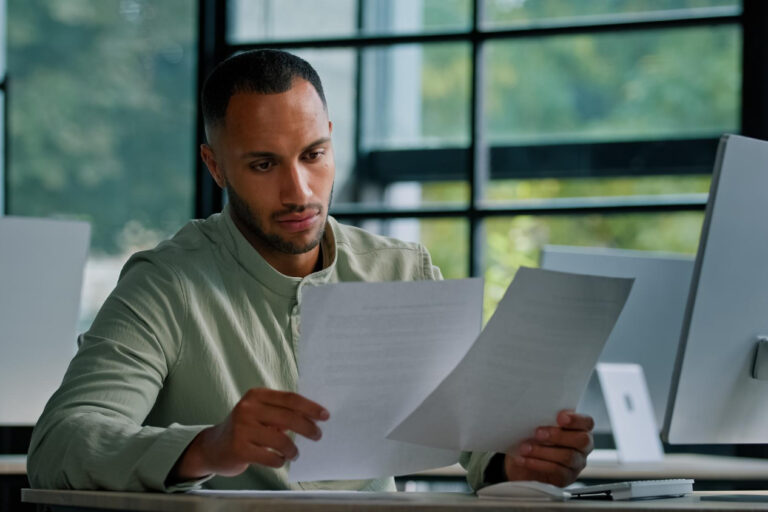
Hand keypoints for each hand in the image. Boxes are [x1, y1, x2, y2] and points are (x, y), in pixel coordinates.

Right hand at [170, 388, 328, 481]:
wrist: (214, 447)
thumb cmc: (245, 428)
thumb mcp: (260, 414)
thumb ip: (282, 412)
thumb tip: (314, 417)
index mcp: (256, 395)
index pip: (290, 399)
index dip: (310, 407)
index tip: (325, 416)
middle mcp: (247, 408)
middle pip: (288, 417)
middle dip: (308, 428)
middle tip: (318, 436)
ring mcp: (241, 428)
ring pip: (281, 440)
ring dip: (293, 450)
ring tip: (294, 454)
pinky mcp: (239, 449)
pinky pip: (270, 457)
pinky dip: (279, 460)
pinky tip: (280, 460)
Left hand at [503, 410, 593, 486]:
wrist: (522, 459)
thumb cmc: (535, 437)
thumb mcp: (540, 424)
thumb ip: (545, 418)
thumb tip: (533, 410)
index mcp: (580, 429)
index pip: (587, 422)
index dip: (576, 420)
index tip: (559, 417)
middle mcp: (583, 447)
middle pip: (582, 440)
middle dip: (558, 436)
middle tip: (537, 433)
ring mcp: (577, 464)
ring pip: (568, 457)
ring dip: (543, 451)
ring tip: (525, 448)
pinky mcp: (566, 478)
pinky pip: (557, 471)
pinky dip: (538, 464)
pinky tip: (524, 460)